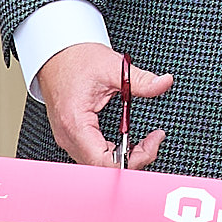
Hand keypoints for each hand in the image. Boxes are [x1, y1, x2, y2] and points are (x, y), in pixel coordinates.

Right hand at [35, 41, 172, 169]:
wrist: (57, 54)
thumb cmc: (76, 60)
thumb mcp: (113, 67)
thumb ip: (141, 80)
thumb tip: (164, 83)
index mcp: (76, 123)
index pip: (105, 161)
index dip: (134, 159)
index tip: (153, 141)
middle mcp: (69, 136)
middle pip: (103, 167)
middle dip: (134, 159)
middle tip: (153, 141)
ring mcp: (69, 139)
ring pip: (99, 165)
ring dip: (125, 158)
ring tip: (144, 141)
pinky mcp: (72, 137)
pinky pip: (94, 156)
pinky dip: (114, 153)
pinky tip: (128, 142)